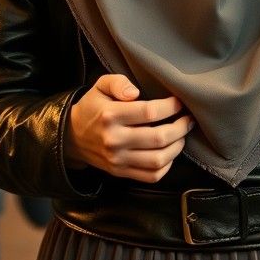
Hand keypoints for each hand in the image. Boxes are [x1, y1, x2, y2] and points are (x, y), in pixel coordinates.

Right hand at [65, 74, 192, 182]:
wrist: (71, 136)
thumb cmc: (93, 107)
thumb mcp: (101, 86)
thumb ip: (119, 82)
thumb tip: (135, 93)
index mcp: (111, 116)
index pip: (150, 112)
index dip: (170, 107)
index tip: (179, 102)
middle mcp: (115, 140)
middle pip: (159, 138)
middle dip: (180, 127)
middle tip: (188, 119)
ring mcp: (118, 160)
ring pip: (158, 160)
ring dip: (177, 147)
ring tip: (182, 135)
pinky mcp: (120, 172)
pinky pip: (151, 176)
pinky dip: (166, 166)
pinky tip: (170, 152)